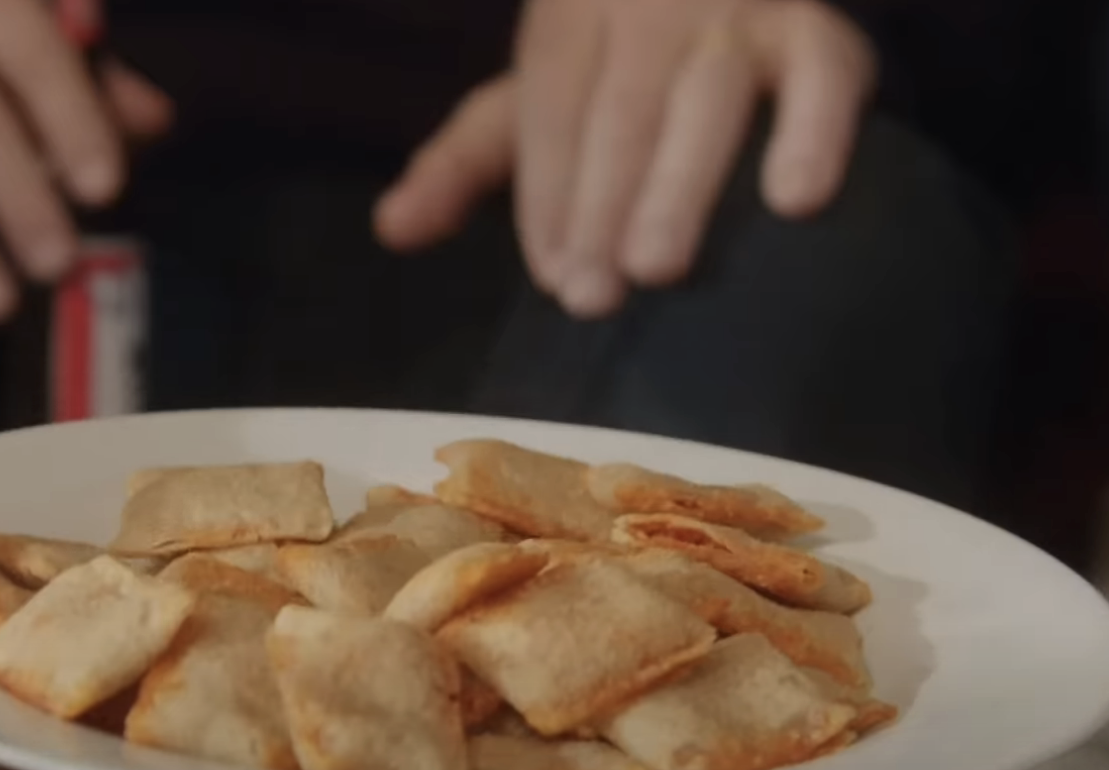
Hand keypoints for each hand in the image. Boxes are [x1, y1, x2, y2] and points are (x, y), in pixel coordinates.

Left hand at [376, 0, 873, 317]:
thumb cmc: (615, 66)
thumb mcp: (533, 100)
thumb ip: (462, 164)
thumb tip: (391, 231)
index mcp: (571, 19)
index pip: (552, 108)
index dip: (549, 192)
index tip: (552, 273)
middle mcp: (651, 7)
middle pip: (619, 111)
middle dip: (600, 207)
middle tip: (591, 296)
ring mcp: (739, 14)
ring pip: (704, 102)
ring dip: (677, 188)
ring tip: (655, 266)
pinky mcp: (821, 34)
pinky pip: (824, 80)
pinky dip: (813, 135)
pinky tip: (796, 202)